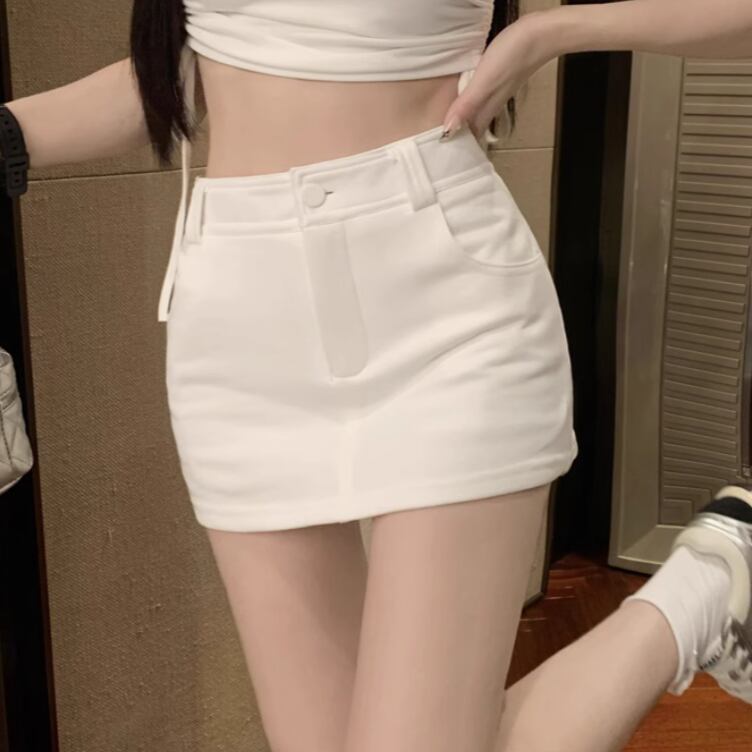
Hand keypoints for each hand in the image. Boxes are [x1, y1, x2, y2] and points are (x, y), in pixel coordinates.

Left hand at [442, 12, 554, 140]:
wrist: (540, 36)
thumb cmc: (512, 57)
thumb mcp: (484, 83)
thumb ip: (467, 107)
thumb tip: (448, 131)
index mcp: (485, 110)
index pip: (469, 137)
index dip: (455, 147)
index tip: (439, 156)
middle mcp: (490, 105)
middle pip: (471, 127)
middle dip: (457, 137)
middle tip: (438, 146)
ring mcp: (495, 93)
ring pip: (475, 113)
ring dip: (462, 121)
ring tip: (445, 127)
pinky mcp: (497, 78)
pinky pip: (479, 97)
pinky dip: (468, 103)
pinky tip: (462, 97)